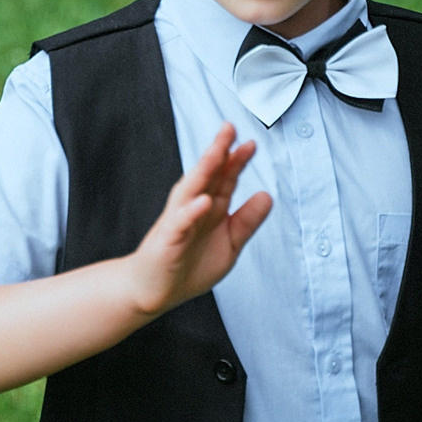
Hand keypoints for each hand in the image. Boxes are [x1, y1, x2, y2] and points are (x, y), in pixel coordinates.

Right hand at [121, 123, 272, 316]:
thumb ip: (246, 221)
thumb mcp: (229, 244)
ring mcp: (178, 221)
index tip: (251, 144)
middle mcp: (193, 208)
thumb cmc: (188, 267)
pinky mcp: (168, 240)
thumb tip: (267, 196)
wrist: (153, 292)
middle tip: (229, 129)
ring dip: (203, 170)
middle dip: (218, 151)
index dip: (237, 161)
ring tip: (217, 152)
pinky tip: (203, 201)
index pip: (224, 178)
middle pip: (206, 175)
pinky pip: (180, 223)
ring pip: (191, 190)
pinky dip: (191, 211)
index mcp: (210, 208)